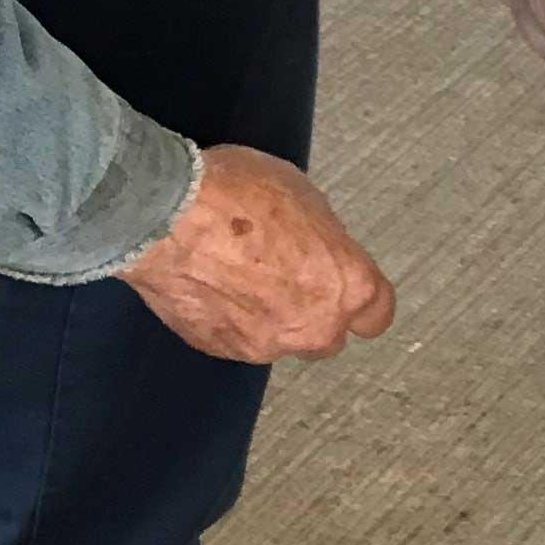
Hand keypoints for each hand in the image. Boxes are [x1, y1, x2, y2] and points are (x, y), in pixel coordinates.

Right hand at [120, 143, 395, 361]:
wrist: (167, 219)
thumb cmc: (237, 194)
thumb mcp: (304, 197)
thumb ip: (322, 239)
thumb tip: (316, 248)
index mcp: (348, 285)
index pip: (377, 314)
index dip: (361, 302)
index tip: (347, 289)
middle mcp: (315, 326)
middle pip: (329, 336)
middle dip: (314, 314)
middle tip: (286, 279)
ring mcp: (267, 344)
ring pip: (281, 341)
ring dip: (269, 319)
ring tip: (239, 278)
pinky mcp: (223, 350)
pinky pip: (238, 341)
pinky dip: (230, 321)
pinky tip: (212, 287)